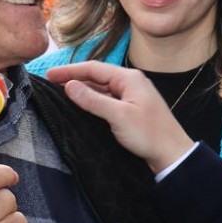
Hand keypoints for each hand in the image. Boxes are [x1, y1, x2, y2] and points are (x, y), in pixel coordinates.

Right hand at [45, 61, 195, 174]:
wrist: (172, 154)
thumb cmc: (149, 134)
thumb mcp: (118, 116)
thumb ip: (93, 100)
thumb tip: (69, 85)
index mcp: (129, 78)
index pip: (93, 68)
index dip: (69, 71)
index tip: (49, 74)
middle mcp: (130, 83)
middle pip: (96, 76)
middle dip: (73, 78)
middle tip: (49, 83)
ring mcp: (131, 95)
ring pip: (101, 88)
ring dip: (82, 89)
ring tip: (60, 92)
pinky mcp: (131, 108)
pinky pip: (107, 99)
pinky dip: (92, 99)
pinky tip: (80, 104)